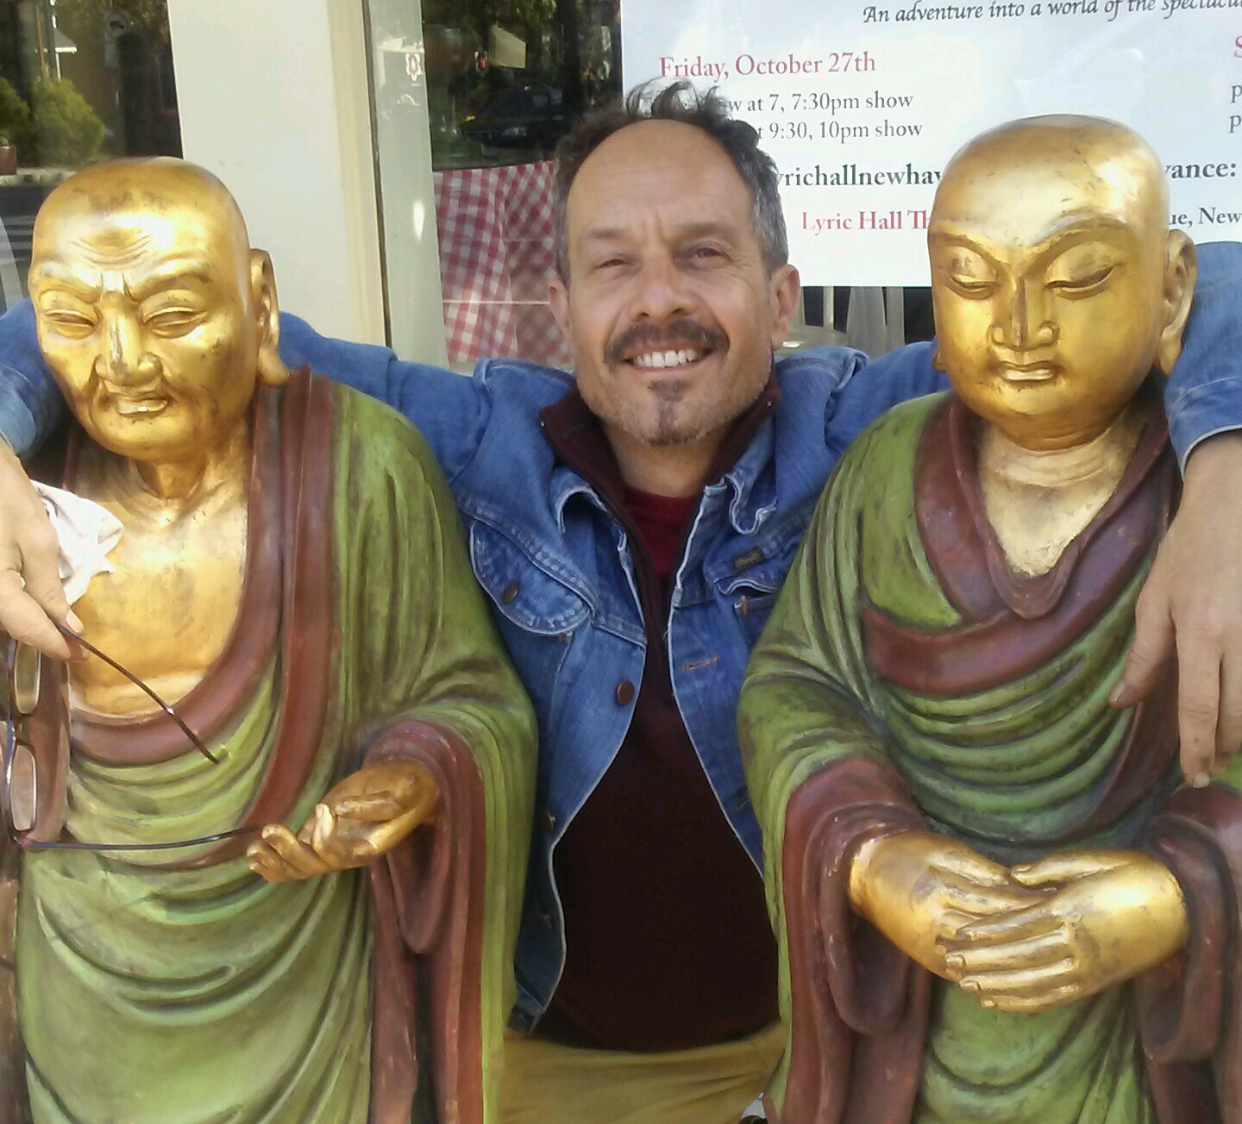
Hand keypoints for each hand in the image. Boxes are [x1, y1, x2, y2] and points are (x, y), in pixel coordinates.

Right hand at [0, 442, 79, 659]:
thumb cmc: (7, 501)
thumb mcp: (37, 543)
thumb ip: (49, 590)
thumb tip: (69, 626)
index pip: (28, 630)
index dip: (57, 646)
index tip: (83, 657)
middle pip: (14, 626)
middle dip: (44, 637)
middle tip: (76, 645)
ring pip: (6, 616)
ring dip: (32, 623)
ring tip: (61, 630)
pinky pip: (2, 600)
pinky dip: (20, 608)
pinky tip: (38, 608)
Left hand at [248, 759, 437, 883]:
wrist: (407, 787)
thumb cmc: (408, 786)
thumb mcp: (403, 790)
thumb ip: (377, 804)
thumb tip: (341, 810)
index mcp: (370, 846)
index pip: (341, 856)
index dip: (325, 839)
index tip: (324, 807)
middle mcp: (349, 854)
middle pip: (314, 865)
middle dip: (288, 852)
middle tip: (269, 830)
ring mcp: (333, 849)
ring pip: (300, 868)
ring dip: (275, 861)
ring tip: (254, 850)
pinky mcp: (321, 837)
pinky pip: (296, 862)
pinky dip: (274, 865)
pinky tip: (256, 860)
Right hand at [848, 830, 1045, 979]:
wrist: (863, 874)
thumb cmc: (907, 853)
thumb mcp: (946, 849)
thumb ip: (984, 872)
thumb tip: (1025, 888)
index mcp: (941, 890)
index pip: (997, 903)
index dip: (1032, 904)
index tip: (1064, 903)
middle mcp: (935, 923)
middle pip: (994, 934)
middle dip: (1031, 933)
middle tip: (1069, 933)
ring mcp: (930, 947)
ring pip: (983, 960)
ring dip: (1016, 960)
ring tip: (1051, 956)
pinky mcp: (927, 961)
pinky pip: (967, 974)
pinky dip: (992, 976)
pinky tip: (1018, 978)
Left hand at [943, 849, 1187, 1012]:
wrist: (1179, 907)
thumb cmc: (1132, 875)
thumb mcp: (1090, 861)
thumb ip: (1048, 868)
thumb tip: (1012, 875)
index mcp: (1070, 910)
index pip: (1017, 926)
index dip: (985, 932)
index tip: (958, 935)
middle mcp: (1075, 944)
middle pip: (1018, 957)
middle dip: (981, 960)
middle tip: (949, 961)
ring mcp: (1086, 968)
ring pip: (1032, 983)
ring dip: (996, 985)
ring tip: (965, 984)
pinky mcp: (1095, 983)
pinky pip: (1053, 998)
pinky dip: (1023, 1002)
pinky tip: (998, 1001)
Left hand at [1113, 432, 1241, 784]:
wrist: (1236, 506)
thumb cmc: (1190, 550)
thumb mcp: (1155, 599)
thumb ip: (1143, 656)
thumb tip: (1121, 703)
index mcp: (1202, 632)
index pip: (1198, 705)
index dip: (1195, 746)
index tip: (1193, 775)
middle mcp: (1240, 638)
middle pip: (1236, 711)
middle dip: (1222, 746)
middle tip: (1206, 769)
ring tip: (1225, 748)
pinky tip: (1241, 711)